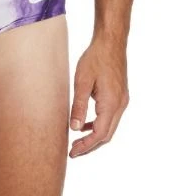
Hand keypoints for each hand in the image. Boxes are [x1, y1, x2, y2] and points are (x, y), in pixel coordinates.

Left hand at [69, 37, 129, 157]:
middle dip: (90, 145)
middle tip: (73, 152)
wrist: (111, 42)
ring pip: (110, 127)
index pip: (100, 134)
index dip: (86, 146)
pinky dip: (99, 125)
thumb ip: (79, 106)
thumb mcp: (82, 82)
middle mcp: (120, 105)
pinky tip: (85, 125)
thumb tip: (75, 128)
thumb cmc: (95, 58)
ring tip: (77, 141)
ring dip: (95, 136)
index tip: (73, 153)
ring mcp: (122, 101)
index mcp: (111, 103)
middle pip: (107, 135)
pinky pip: (110, 117)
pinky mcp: (120, 96)